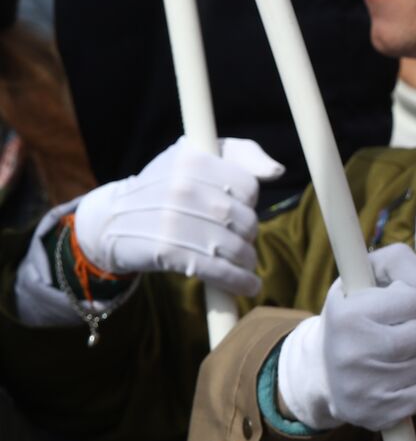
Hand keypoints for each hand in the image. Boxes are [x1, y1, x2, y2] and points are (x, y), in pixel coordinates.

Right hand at [72, 138, 283, 295]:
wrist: (113, 219)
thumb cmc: (167, 185)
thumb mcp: (198, 157)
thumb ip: (242, 155)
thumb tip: (277, 172)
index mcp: (193, 158)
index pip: (248, 186)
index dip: (250, 202)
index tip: (239, 208)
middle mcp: (183, 186)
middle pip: (244, 219)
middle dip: (249, 234)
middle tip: (242, 240)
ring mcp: (173, 219)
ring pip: (234, 246)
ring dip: (247, 260)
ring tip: (245, 263)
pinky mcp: (167, 250)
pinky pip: (216, 269)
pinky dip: (238, 281)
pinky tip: (249, 285)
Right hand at [277, 244, 415, 431]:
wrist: (320, 372)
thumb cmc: (354, 314)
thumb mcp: (365, 275)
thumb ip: (401, 261)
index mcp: (348, 315)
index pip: (413, 299)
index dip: (406, 300)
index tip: (387, 307)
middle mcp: (353, 353)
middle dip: (414, 330)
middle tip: (391, 332)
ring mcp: (364, 389)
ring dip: (414, 358)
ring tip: (387, 356)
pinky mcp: (376, 416)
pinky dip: (413, 386)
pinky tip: (390, 379)